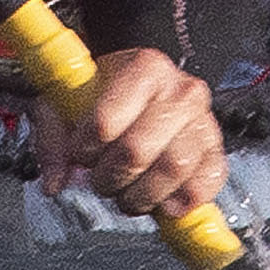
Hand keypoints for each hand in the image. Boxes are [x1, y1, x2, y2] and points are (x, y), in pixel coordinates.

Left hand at [27, 42, 226, 223]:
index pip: (106, 122)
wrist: (147, 86)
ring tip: (128, 193)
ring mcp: (203, 121)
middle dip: (110, 178)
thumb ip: (54, 139)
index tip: (80, 152)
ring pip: (173, 171)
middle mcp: (181, 90)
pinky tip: (162, 201)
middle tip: (101, 180)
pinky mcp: (215, 150)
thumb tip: (56, 183)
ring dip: (141, 196)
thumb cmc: (106, 94)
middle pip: (138, 151)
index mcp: (145, 68)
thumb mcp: (68, 101)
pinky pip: (207, 183)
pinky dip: (183, 201)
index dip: (85, 148)